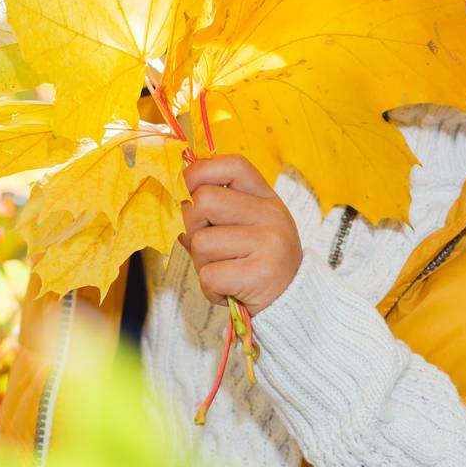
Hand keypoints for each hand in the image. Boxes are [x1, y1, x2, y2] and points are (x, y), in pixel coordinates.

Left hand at [179, 154, 302, 315]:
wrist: (290, 301)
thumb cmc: (257, 260)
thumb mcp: (246, 225)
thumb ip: (216, 209)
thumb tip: (174, 198)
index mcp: (266, 197)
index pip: (233, 165)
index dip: (200, 171)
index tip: (187, 189)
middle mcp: (271, 215)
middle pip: (204, 200)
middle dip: (191, 225)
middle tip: (206, 245)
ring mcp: (269, 243)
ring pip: (201, 242)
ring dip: (201, 263)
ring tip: (224, 270)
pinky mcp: (260, 274)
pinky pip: (208, 275)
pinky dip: (210, 288)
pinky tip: (229, 289)